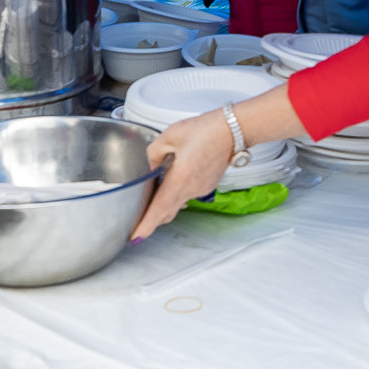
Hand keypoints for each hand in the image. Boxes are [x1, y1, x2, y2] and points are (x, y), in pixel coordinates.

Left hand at [131, 110, 232, 238]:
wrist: (232, 130)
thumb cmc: (205, 130)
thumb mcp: (169, 136)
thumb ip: (153, 154)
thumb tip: (147, 166)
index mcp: (180, 178)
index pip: (159, 209)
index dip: (146, 225)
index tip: (136, 237)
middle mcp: (191, 189)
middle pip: (166, 213)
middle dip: (152, 220)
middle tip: (138, 221)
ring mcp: (200, 189)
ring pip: (177, 204)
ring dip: (164, 205)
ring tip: (153, 196)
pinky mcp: (206, 186)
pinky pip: (188, 195)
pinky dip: (177, 192)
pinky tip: (174, 178)